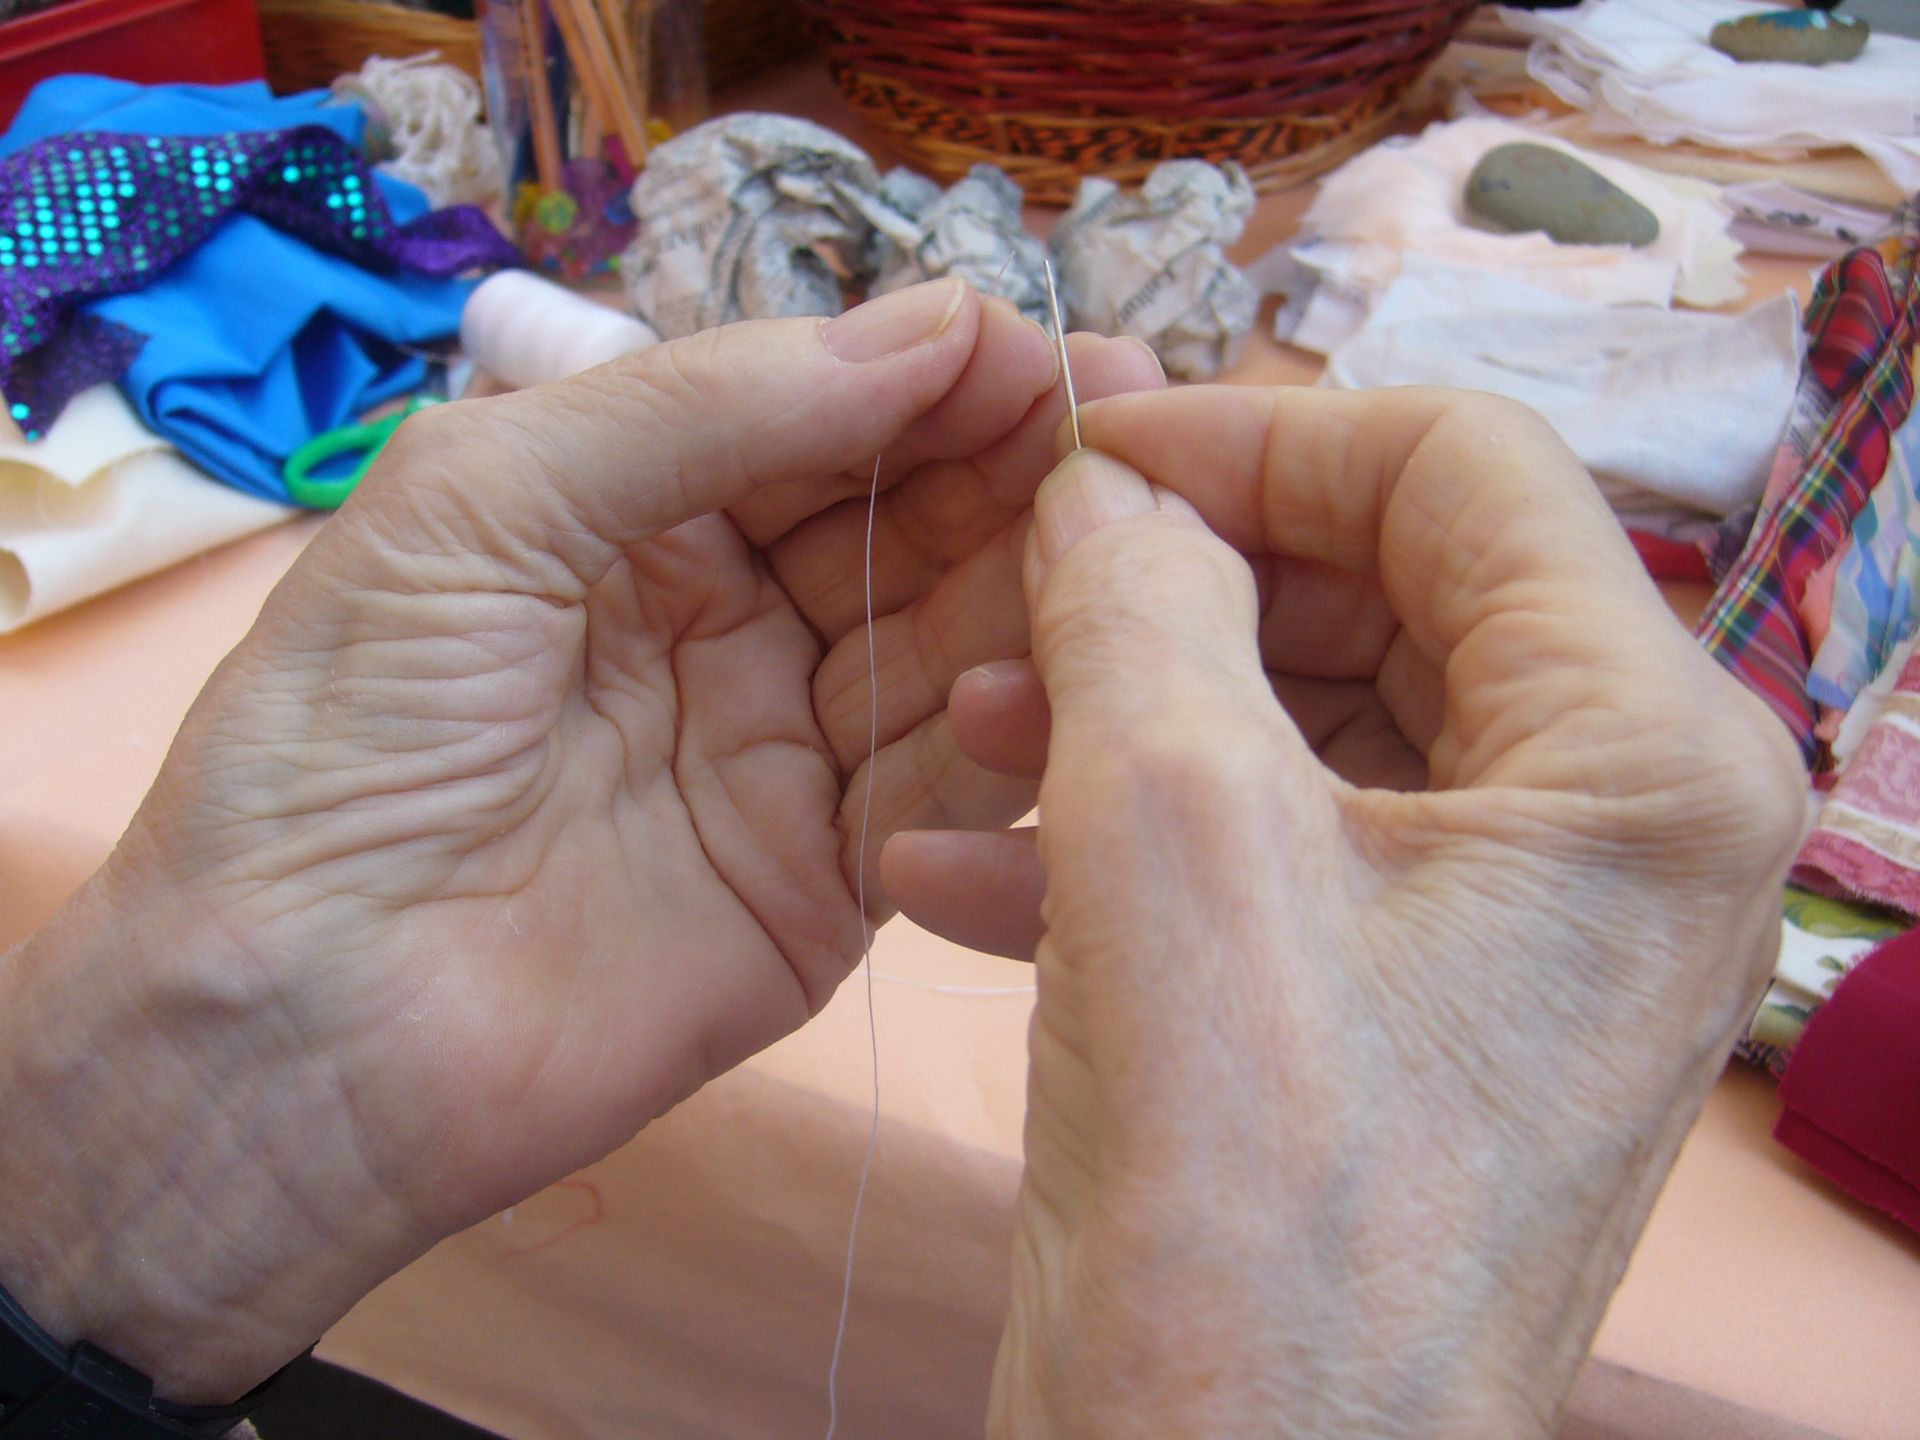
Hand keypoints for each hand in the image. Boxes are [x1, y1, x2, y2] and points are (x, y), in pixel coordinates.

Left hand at [0, 280, 1165, 1401]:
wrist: (296, 1023)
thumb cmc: (345, 737)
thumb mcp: (486, 501)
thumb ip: (701, 407)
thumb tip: (934, 325)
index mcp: (634, 516)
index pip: (819, 417)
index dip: (927, 375)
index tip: (1037, 344)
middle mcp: (728, 624)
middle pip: (904, 521)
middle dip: (1006, 464)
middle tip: (1123, 415)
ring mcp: (786, 758)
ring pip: (947, 646)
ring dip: (1027, 583)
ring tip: (1119, 527)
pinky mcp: (833, 887)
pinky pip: (943, 790)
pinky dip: (1004, 731)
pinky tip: (1063, 666)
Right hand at [884, 387, 1805, 1436]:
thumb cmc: (1251, 1216)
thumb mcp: (1172, 838)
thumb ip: (1138, 605)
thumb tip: (1105, 486)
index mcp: (1644, 757)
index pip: (1460, 471)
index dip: (1259, 432)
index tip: (1090, 452)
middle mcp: (1613, 831)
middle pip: (1378, 592)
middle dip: (1172, 589)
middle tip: (1006, 601)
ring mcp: (1511, 928)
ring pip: (1305, 724)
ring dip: (1121, 714)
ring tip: (961, 739)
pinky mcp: (1408, 1008)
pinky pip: (1275, 854)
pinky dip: (1123, 842)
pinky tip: (956, 870)